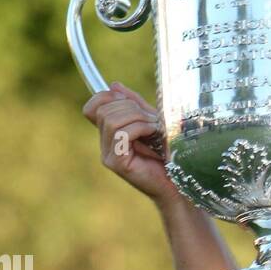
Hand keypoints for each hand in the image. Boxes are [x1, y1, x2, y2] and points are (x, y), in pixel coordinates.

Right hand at [82, 81, 179, 203]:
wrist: (178, 184)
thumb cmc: (168, 155)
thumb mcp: (151, 122)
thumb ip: (134, 105)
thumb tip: (114, 85)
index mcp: (109, 134)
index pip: (92, 107)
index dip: (106, 97)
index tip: (131, 101)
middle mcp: (105, 145)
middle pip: (104, 110)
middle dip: (131, 107)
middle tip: (153, 119)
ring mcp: (109, 155)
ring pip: (112, 120)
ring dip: (138, 117)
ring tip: (156, 127)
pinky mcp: (118, 163)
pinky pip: (122, 134)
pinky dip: (140, 127)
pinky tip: (155, 134)